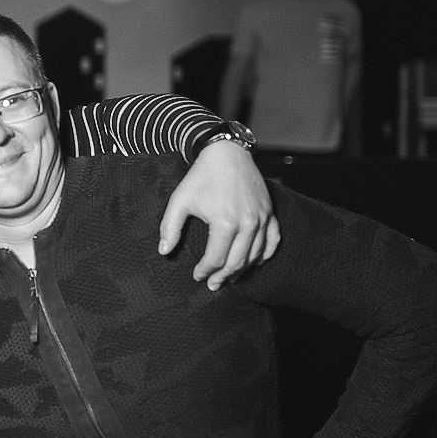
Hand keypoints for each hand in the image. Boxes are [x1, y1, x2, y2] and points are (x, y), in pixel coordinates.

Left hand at [162, 140, 279, 288]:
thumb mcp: (180, 200)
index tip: (197, 276)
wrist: (227, 152)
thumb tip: (164, 252)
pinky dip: (265, 255)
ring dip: (242, 270)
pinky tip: (255, 262)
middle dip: (223, 277)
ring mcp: (262, 218)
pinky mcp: (270, 212)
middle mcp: (247, 223)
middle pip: (237, 262)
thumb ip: (169, 228)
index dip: (205, 271)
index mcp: (224, 222)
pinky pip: (273, 241)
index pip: (216, 259)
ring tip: (230, 278)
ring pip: (255, 255)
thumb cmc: (201, 176)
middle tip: (213, 285)